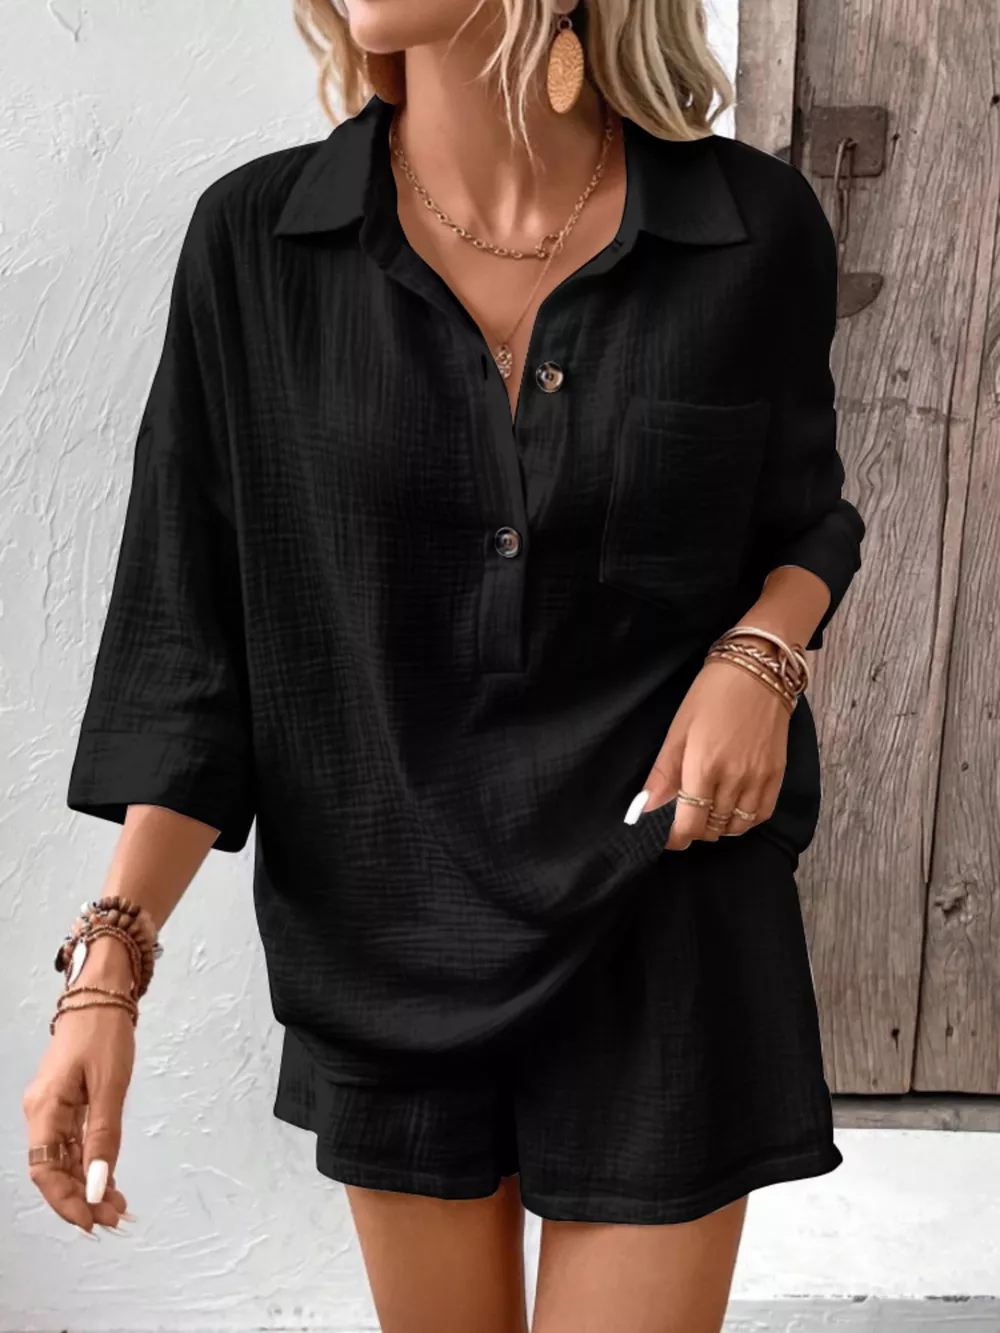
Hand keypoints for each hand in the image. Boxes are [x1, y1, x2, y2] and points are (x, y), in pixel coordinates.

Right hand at [23, 946, 134, 1234]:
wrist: (103, 991)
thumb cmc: (105, 1031)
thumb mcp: (110, 1086)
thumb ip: (103, 1137)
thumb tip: (96, 1186)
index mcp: (45, 1108)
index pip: (46, 1171)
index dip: (65, 1202)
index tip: (93, 1221)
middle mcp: (41, 1111)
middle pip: (54, 1169)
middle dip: (82, 1197)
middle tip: (115, 1217)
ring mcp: (53, 1106)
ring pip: (64, 1158)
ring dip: (88, 1183)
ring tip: (118, 1204)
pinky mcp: (67, 1100)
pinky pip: (73, 1141)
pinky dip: (89, 1161)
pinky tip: (108, 1178)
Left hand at [632, 650, 790, 849]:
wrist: (758, 671)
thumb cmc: (711, 695)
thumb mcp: (678, 731)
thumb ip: (662, 775)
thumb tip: (643, 810)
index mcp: (704, 768)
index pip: (689, 826)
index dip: (674, 838)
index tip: (665, 835)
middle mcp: (734, 779)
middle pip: (711, 829)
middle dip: (693, 829)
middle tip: (683, 814)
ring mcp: (759, 779)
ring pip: (736, 826)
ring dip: (717, 826)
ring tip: (706, 810)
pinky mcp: (777, 775)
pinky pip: (761, 815)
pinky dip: (743, 820)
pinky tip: (731, 806)